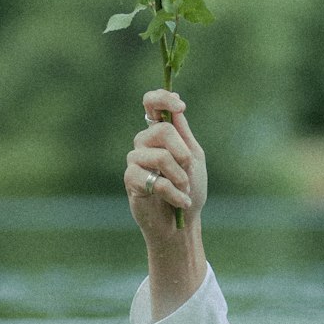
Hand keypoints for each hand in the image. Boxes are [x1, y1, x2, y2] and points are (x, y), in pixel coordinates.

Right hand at [125, 89, 207, 241]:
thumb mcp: (193, 158)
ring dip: (180, 177)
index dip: (162, 99)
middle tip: (189, 170)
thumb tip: (175, 109)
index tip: (180, 107)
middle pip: (162, 130)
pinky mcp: (130, 181)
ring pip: (160, 156)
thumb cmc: (189, 189)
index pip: (151, 104)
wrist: (182, 224)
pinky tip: (180, 202)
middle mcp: (144, 143)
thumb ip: (183, 134)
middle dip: (183, 153)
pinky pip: (155, 180)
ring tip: (184, 190)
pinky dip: (174, 193)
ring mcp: (135, 161)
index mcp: (160, 133)